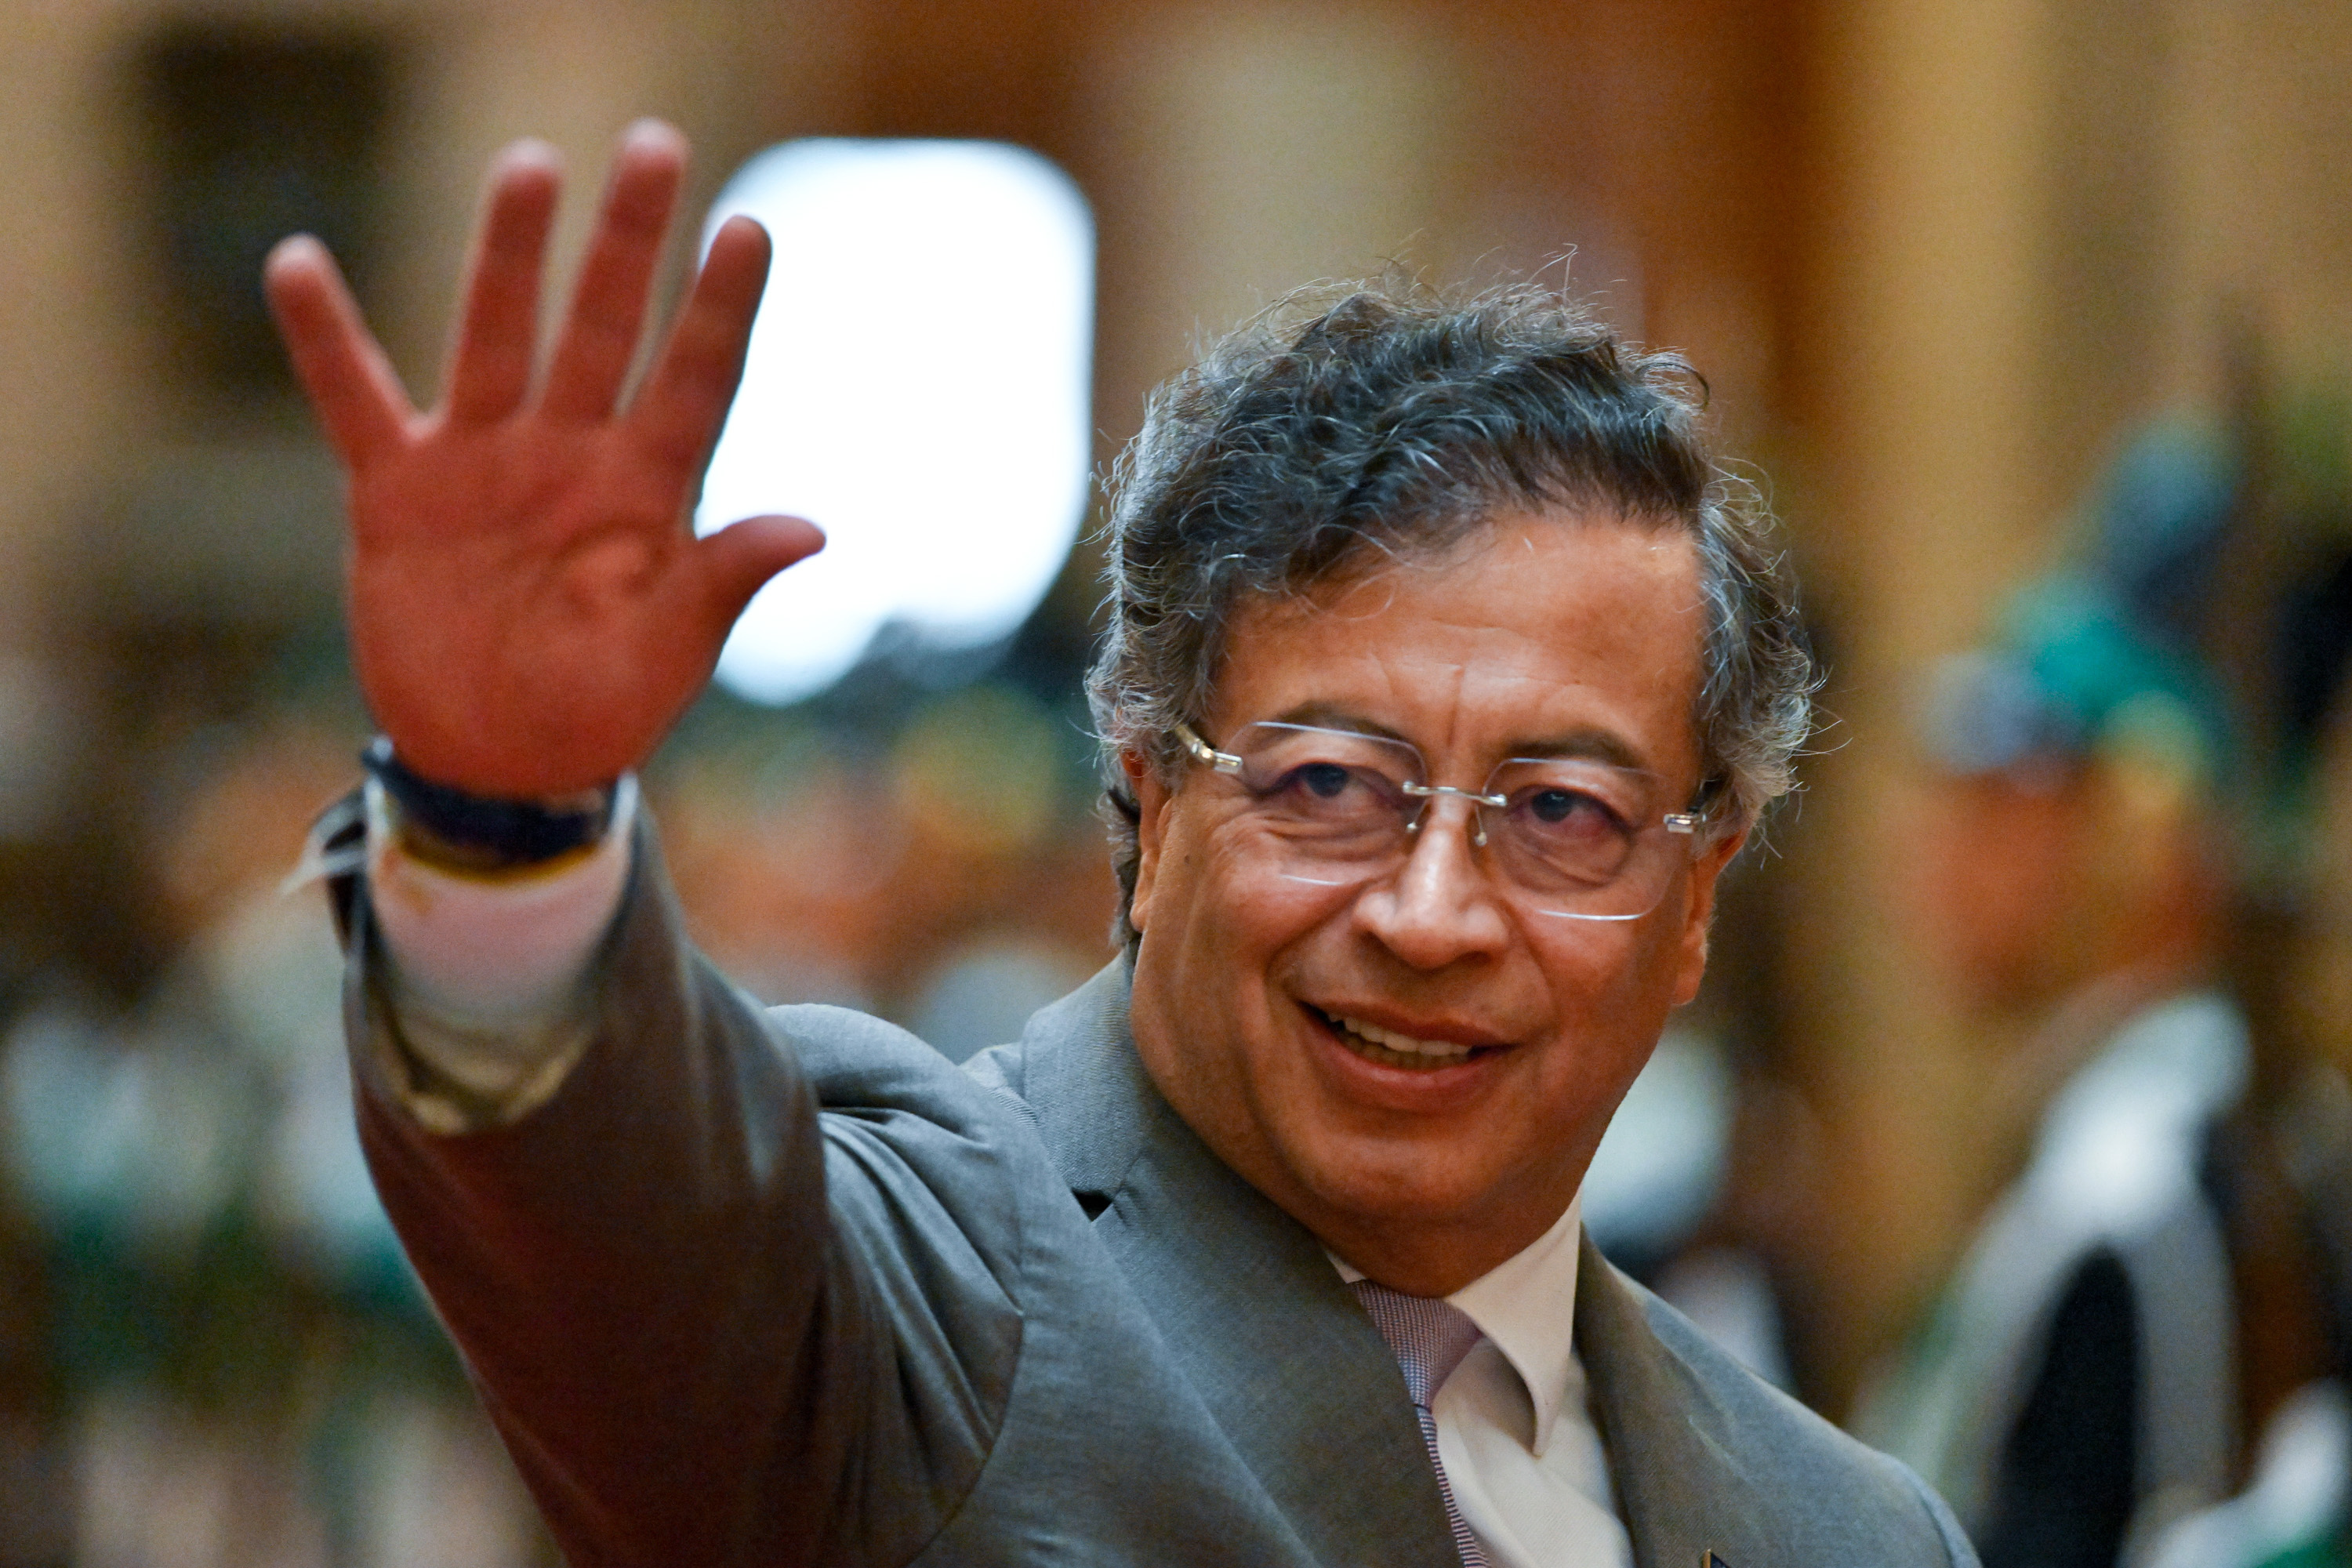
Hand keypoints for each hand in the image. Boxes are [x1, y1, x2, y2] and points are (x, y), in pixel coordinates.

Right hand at [265, 120, 822, 797]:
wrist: (503, 763)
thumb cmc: (602, 708)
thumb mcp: (670, 654)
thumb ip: (723, 583)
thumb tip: (812, 528)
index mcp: (649, 489)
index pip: (697, 379)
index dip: (721, 308)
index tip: (748, 227)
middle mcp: (571, 452)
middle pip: (604, 328)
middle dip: (627, 243)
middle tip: (653, 146)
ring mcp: (484, 462)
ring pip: (496, 337)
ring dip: (510, 256)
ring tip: (530, 166)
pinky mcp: (400, 492)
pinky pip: (356, 402)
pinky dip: (326, 340)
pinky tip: (299, 263)